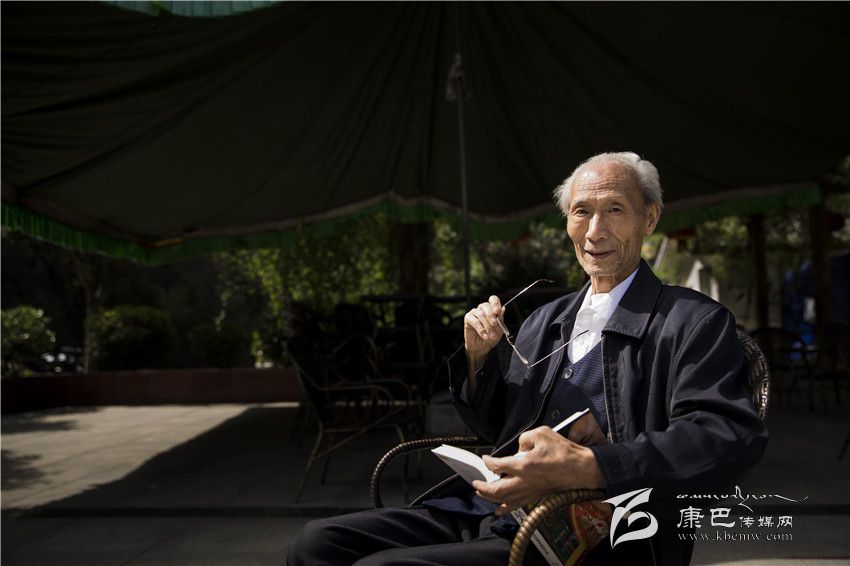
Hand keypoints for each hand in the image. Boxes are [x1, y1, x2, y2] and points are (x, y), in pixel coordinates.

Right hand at [463, 295, 504, 359]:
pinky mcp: (468, 318)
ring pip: (481, 315)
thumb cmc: (491, 336)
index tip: (498, 311)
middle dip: (492, 316)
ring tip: (491, 336)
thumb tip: (503, 308)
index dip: (495, 303)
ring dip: (487, 326)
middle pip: (486, 306)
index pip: (493, 299)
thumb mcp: (499, 329)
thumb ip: (500, 319)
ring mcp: (475, 312)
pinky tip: (485, 336)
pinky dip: (481, 329)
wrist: (482, 347)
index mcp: (492, 308)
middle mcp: (483, 308)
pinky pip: (475, 321)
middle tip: (495, 325)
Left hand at [471, 426, 603, 515]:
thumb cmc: (564, 452)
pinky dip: (505, 508)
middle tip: (475, 483)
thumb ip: (525, 439)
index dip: (488, 461)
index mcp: (524, 465)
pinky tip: (499, 509)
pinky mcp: (536, 495)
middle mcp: (524, 481)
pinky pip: (517, 505)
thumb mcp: (542, 434)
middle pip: (496, 489)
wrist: (580, 468)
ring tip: (481, 494)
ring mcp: (530, 491)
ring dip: (490, 498)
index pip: (497, 465)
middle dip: (483, 487)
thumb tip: (518, 448)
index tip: (486, 458)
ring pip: (505, 500)